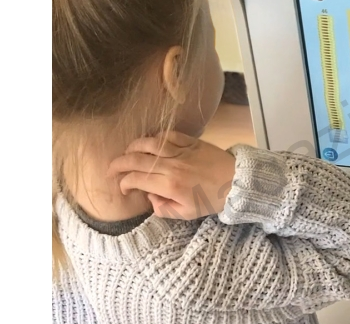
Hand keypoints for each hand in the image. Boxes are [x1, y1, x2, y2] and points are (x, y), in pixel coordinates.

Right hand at [107, 131, 235, 219]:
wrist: (237, 181)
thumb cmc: (212, 199)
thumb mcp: (186, 213)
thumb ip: (163, 208)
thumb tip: (150, 198)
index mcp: (169, 185)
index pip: (136, 179)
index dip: (124, 183)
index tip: (123, 188)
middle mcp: (171, 166)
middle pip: (136, 159)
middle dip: (119, 163)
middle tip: (112, 169)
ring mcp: (181, 151)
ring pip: (149, 143)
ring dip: (133, 147)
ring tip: (127, 153)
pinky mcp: (191, 142)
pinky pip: (167, 134)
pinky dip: (154, 137)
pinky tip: (150, 143)